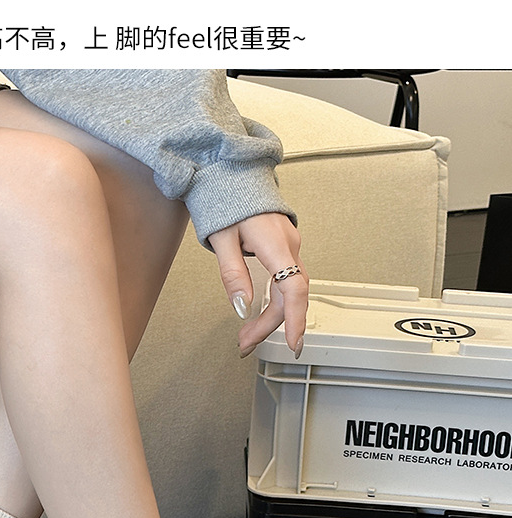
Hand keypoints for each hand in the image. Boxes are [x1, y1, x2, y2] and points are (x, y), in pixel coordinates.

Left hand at [209, 213, 308, 357]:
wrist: (232, 175)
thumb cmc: (226, 200)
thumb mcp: (222, 239)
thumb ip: (233, 275)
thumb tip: (242, 307)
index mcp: (274, 242)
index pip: (293, 287)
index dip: (296, 318)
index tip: (294, 342)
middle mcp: (289, 245)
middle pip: (289, 296)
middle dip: (269, 325)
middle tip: (245, 343)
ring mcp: (289, 246)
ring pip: (288, 291)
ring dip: (270, 317)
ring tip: (247, 336)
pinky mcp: (284, 248)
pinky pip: (285, 281)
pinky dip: (273, 302)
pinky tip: (260, 315)